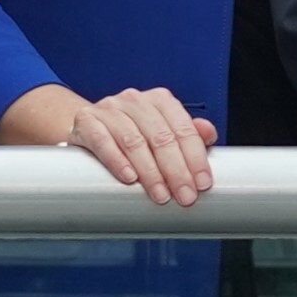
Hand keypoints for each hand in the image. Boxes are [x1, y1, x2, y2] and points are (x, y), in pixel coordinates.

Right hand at [51, 84, 219, 207]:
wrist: (88, 127)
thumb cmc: (131, 131)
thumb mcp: (162, 130)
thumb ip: (188, 133)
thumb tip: (209, 134)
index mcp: (160, 100)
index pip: (183, 129)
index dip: (195, 158)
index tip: (202, 183)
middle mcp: (135, 100)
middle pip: (161, 137)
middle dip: (176, 171)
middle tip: (184, 196)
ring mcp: (109, 109)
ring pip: (134, 141)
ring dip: (150, 172)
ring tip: (160, 195)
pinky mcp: (87, 121)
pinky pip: (103, 141)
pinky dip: (117, 161)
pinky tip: (129, 178)